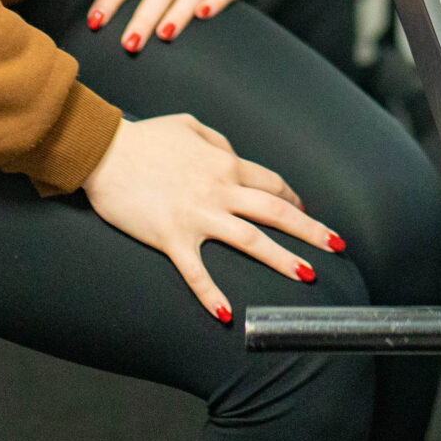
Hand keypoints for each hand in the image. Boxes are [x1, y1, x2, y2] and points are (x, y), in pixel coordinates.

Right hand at [80, 114, 344, 319]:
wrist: (103, 151)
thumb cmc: (144, 137)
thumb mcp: (189, 126)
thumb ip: (216, 142)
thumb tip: (233, 156)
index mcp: (225, 164)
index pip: (271, 184)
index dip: (293, 199)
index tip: (304, 212)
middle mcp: (219, 190)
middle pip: (276, 211)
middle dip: (310, 230)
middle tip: (337, 247)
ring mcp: (197, 215)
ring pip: (250, 240)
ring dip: (282, 259)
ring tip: (308, 276)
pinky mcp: (171, 236)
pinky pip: (196, 271)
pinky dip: (212, 294)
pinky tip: (227, 314)